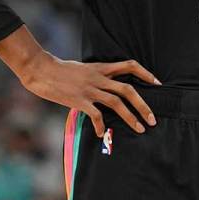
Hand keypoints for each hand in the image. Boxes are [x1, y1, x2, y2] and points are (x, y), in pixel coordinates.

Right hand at [18, 53, 159, 136]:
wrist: (41, 70)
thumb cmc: (60, 70)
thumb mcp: (83, 69)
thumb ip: (96, 76)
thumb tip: (106, 87)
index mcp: (101, 68)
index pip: (129, 65)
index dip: (145, 73)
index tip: (157, 83)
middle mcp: (99, 78)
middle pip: (128, 90)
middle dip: (143, 106)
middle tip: (152, 120)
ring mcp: (90, 89)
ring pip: (117, 103)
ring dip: (130, 117)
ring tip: (139, 129)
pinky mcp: (79, 100)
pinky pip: (96, 115)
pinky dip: (100, 126)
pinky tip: (101, 133)